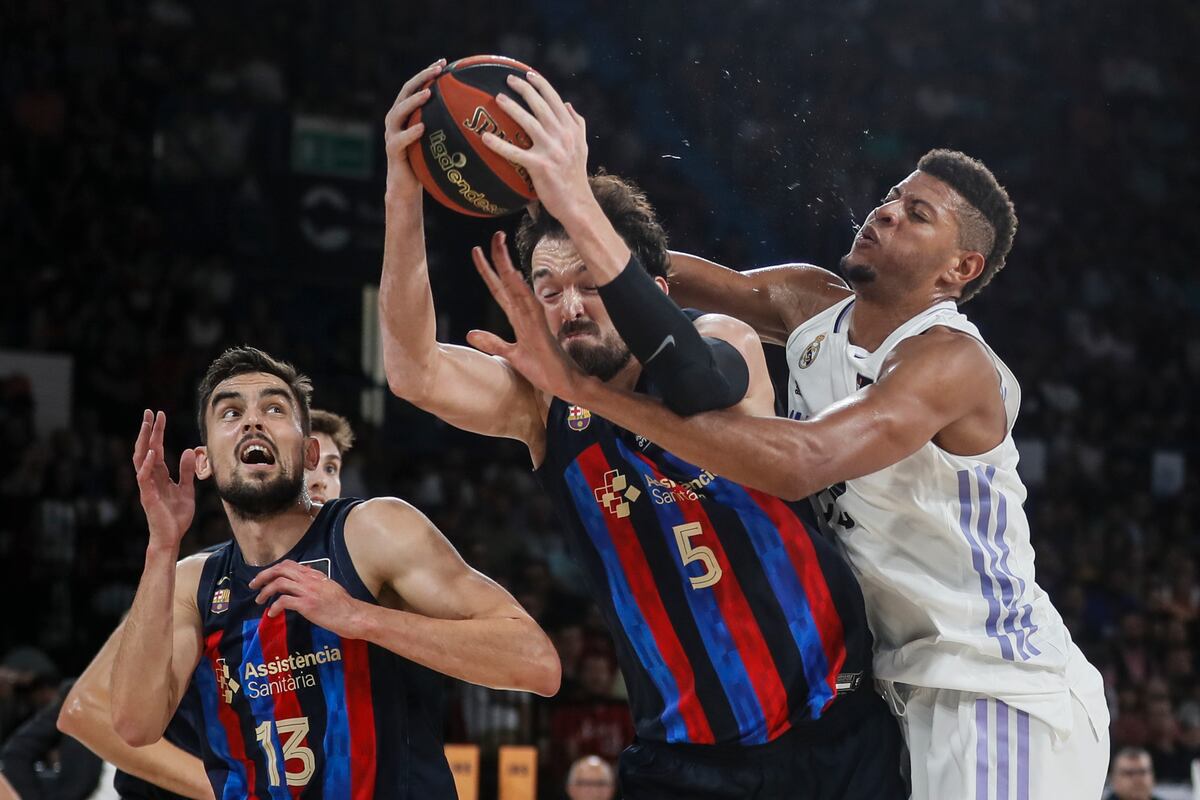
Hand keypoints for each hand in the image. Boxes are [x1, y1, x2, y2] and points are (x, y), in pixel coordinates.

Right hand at [132, 410, 195, 549]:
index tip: (159, 415)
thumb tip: (187, 451)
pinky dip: (148, 465)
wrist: (171, 537)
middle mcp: (151, 477)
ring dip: (144, 442)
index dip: (157, 432)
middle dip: (148, 431)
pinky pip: (144, 478)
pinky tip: (152, 453)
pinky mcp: (148, 497)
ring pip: (141, 460)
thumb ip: (186, 471)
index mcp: (160, 475)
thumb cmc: (176, 516)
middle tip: (149, 412)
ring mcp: (148, 486)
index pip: (156, 448)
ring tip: (147, 426)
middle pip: (146, 449)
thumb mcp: (187, 489)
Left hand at [249, 560, 363, 637]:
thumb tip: (304, 577)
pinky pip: (284, 601)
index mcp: (314, 575)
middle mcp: (309, 579)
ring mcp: (308, 591)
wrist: (353, 616)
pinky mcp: (307, 605)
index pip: (289, 564)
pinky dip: (274, 607)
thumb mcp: (329, 587)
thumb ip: (315, 581)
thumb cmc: (343, 605)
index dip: (273, 569)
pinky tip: (272, 614)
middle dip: (263, 576)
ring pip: (279, 583)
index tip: (264, 578)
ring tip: (260, 601)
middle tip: (253, 586)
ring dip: (265, 592)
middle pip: (280, 570)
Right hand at [383, 58, 445, 203]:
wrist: (406, 187)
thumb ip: (449, 127)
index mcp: (407, 114)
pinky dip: (410, 133)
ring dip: (413, 101)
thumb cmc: (427, 164)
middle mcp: (396, 120)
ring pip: (398, 112)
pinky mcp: (392, 151)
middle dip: (421, 78)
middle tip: (437, 70)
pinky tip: (422, 128)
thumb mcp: (439, 142)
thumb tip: (479, 119)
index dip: (427, 73)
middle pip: (405, 92)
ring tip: (428, 94)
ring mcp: (392, 134)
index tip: (444, 62)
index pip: (415, 87)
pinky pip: (400, 140)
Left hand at [466, 231, 587, 401]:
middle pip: (507, 281)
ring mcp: (533, 319)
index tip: (477, 251)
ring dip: (507, 267)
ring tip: (499, 245)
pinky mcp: (540, 330)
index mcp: (517, 317)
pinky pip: (529, 306)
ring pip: (517, 287)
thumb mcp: (511, 355)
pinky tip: (512, 275)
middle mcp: (525, 313)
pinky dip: (520, 290)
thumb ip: (492, 343)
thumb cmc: (542, 369)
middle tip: (494, 235)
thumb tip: (470, 333)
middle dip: (499, 258)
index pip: (499, 288)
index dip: (488, 270)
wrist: (564, 383)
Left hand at [482, 71, 593, 224]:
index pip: (555, 100)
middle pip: (541, 105)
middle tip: (508, 80)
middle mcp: (562, 136)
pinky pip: (515, 152)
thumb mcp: (582, 146)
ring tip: (498, 98)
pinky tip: (485, 137)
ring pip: (528, 122)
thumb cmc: (576, 176)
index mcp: (571, 129)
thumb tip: (568, 104)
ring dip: (512, 108)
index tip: (529, 74)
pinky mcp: (539, 166)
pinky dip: (499, 145)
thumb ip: (578, 124)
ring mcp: (551, 150)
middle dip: (524, 89)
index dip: (541, 85)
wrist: (577, 203)